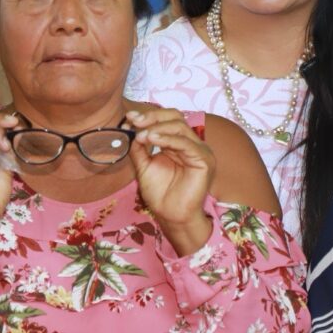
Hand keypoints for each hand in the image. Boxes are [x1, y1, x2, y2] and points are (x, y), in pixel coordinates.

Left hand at [126, 109, 214, 254]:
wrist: (170, 216)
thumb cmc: (160, 193)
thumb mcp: (144, 165)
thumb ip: (139, 147)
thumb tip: (130, 128)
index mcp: (177, 142)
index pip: (166, 119)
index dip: (147, 116)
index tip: (128, 119)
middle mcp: (190, 143)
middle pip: (175, 117)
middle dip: (152, 116)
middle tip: (134, 121)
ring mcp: (199, 150)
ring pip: (180, 126)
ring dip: (157, 127)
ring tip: (141, 135)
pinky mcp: (204, 160)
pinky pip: (186, 143)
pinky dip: (168, 138)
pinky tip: (152, 139)